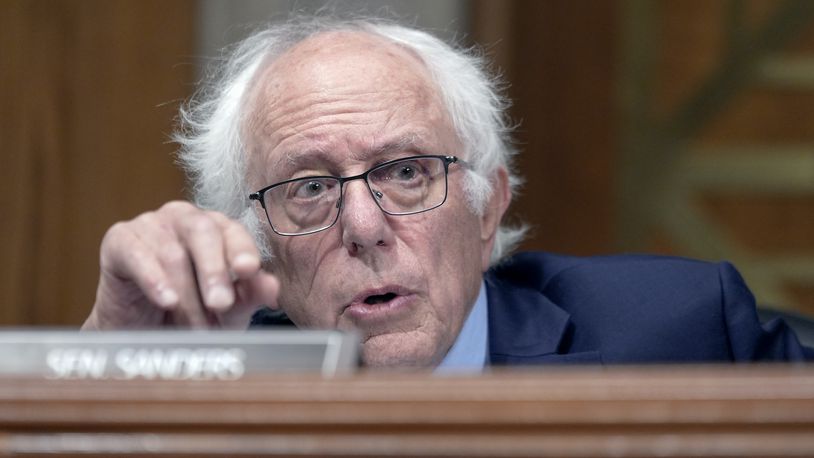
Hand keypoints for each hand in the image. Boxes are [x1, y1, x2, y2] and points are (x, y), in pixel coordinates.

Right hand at [83, 201, 278, 329]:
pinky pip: (136, 253)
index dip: (242, 249)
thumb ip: (250, 295)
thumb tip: (273, 288)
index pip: (233, 231)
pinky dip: (153, 279)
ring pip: (172, 252)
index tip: (249, 271)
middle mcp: (184, 218)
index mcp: (216, 228)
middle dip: (214, 271)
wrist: (144, 336)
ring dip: (186, 294)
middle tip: (221, 304)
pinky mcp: (119, 240)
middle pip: (203, 231)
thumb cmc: (192, 314)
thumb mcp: (228, 311)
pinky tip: (167, 300)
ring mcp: (150, 225)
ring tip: (194, 326)